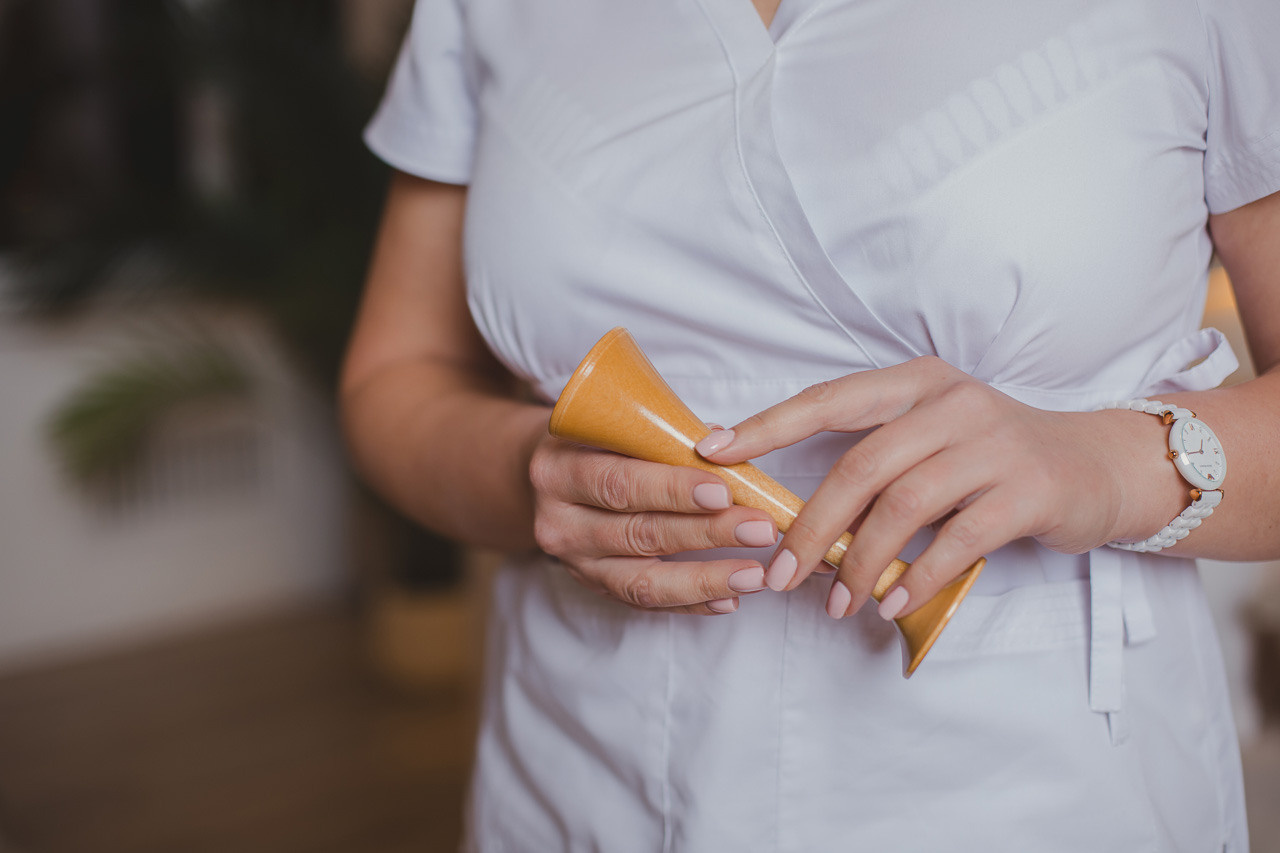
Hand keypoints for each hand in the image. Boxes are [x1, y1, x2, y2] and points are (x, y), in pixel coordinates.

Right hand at [529, 433, 779, 614]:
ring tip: (755, 574)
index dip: (671, 489)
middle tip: (760, 529)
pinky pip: (647, 604)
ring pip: (643, 581)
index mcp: (558, 471)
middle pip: (638, 533)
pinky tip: (731, 598)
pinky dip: (692, 603)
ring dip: (706, 578)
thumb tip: (725, 443)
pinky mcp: (595, 588)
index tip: (723, 492)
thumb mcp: (613, 425)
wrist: (547, 480)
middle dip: (706, 533)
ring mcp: (575, 563)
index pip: (619, 483)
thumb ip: (663, 434)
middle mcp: (559, 523)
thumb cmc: (595, 442)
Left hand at [694, 357, 1135, 620]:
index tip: (713, 451)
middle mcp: (953, 402)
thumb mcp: (934, 435)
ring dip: (859, 562)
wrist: (1099, 465)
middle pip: (860, 466)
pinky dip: (916, 576)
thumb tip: (792, 515)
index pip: (829, 400)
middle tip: (780, 574)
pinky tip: (890, 600)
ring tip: (836, 603)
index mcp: (917, 382)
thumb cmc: (994, 457)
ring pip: (903, 506)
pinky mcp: (1027, 490)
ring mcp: (994, 443)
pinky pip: (956, 539)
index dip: (767, 425)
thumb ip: (875, 458)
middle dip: (811, 527)